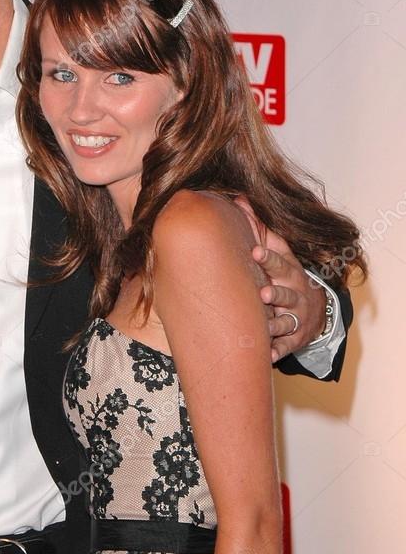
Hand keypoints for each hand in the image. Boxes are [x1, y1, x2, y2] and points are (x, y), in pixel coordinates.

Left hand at [233, 196, 325, 361]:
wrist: (314, 310)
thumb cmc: (286, 274)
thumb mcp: (280, 253)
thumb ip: (259, 228)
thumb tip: (239, 198)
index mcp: (290, 272)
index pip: (279, 263)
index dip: (268, 258)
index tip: (254, 252)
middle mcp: (295, 295)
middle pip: (286, 294)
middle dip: (277, 294)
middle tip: (264, 294)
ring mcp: (296, 318)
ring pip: (287, 321)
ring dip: (277, 324)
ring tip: (267, 326)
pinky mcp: (293, 340)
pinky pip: (285, 347)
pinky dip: (278, 352)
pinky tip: (269, 356)